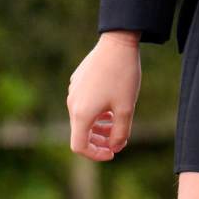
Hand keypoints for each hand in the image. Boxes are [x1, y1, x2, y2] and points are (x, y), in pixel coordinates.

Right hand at [67, 31, 141, 161]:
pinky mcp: (78, 81)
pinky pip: (84, 103)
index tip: (112, 153)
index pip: (79, 146)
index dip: (95, 155)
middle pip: (80, 133)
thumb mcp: (126, 108)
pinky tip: (112, 106)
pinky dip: (96, 112)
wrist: (117, 43)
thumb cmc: (123, 76)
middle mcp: (72, 104)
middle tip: (117, 141)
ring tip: (116, 124)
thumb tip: (115, 148)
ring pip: (83, 117)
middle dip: (99, 141)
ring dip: (98, 126)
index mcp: (81, 114)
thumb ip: (121, 132)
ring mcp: (73, 91)